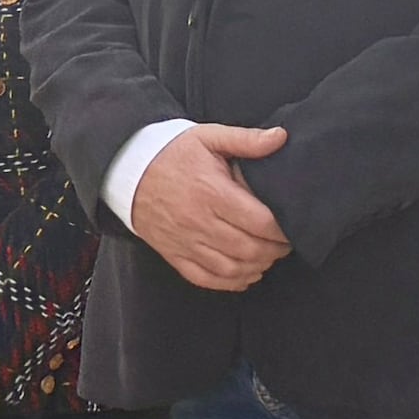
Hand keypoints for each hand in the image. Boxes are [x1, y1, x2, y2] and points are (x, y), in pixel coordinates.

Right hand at [129, 122, 293, 294]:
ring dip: (256, 267)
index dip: (283, 231)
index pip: (260, 222)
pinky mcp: (174, 254)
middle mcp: (199, 221)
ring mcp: (185, 241)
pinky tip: (245, 274)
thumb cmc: (170, 153)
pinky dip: (230, 282)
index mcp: (212, 192)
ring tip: (267, 256)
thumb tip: (280, 137)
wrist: (126, 170)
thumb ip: (246, 140)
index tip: (292, 227)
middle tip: (284, 243)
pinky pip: (206, 278)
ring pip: (231, 268)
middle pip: (250, 249)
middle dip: (275, 250)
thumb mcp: (208, 137)